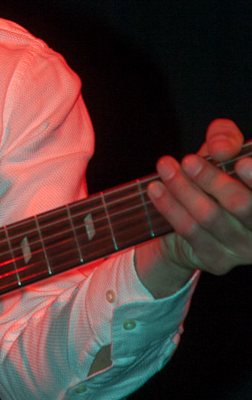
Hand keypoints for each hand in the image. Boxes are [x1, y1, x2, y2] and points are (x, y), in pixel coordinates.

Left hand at [136, 118, 251, 296]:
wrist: (193, 222)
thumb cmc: (217, 180)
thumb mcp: (225, 152)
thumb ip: (226, 139)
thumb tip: (221, 149)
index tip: (241, 163)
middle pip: (241, 205)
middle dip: (212, 180)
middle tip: (188, 160)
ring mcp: (243, 249)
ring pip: (210, 217)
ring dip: (183, 189)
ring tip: (165, 167)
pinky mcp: (218, 261)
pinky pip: (189, 231)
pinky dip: (170, 207)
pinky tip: (156, 189)